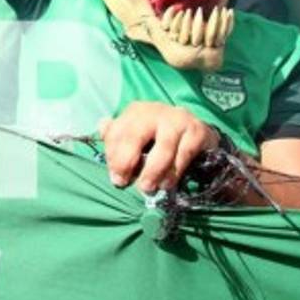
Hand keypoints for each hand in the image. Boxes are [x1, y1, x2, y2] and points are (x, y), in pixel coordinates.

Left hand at [99, 102, 219, 192]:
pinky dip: (174, 172)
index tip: (115, 177)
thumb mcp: (137, 133)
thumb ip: (117, 135)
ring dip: (152, 172)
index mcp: (136, 111)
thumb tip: (101, 127)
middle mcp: (155, 111)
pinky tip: (168, 183)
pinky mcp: (197, 131)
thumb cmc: (159, 136)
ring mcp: (178, 120)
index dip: (113, 156)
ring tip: (147, 187)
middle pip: (134, 135)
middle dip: (126, 162)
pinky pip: (184, 154)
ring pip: (162, 148)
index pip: (117, 132)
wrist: (197, 132)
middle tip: (123, 183)